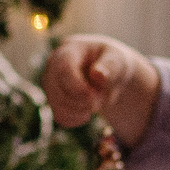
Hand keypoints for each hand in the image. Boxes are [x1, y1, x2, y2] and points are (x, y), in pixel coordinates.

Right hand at [42, 35, 157, 142]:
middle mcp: (53, 65)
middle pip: (58, 91)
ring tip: (96, 102)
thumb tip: (98, 75)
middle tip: (101, 98)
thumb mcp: (118, 61)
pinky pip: (60, 116)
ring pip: (57, 106)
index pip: (63, 69)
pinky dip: (76, 119)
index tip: (93, 98)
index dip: (77, 87)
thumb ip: (110, 67)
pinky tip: (86, 112)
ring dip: (81, 110)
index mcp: (69, 50)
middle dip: (83, 101)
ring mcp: (50, 84)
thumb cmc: (113, 63)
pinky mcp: (53, 100)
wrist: (108, 74)